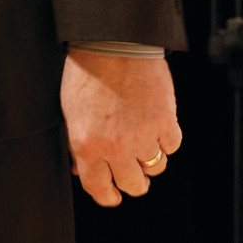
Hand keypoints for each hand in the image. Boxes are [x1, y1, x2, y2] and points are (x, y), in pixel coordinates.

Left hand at [61, 47, 181, 205]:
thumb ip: (76, 144)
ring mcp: (144, 136)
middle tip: (129, 168)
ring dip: (149, 159)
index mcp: (86, 145)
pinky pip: (172, 147)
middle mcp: (116, 146)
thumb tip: (80, 170)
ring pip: (156, 169)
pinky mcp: (166, 123)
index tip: (111, 194)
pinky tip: (153, 125)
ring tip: (139, 138)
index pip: (99, 189)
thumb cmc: (86, 75)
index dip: (107, 196)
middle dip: (132, 180)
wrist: (112, 46)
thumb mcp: (70, 112)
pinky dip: (165, 141)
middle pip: (134, 186)